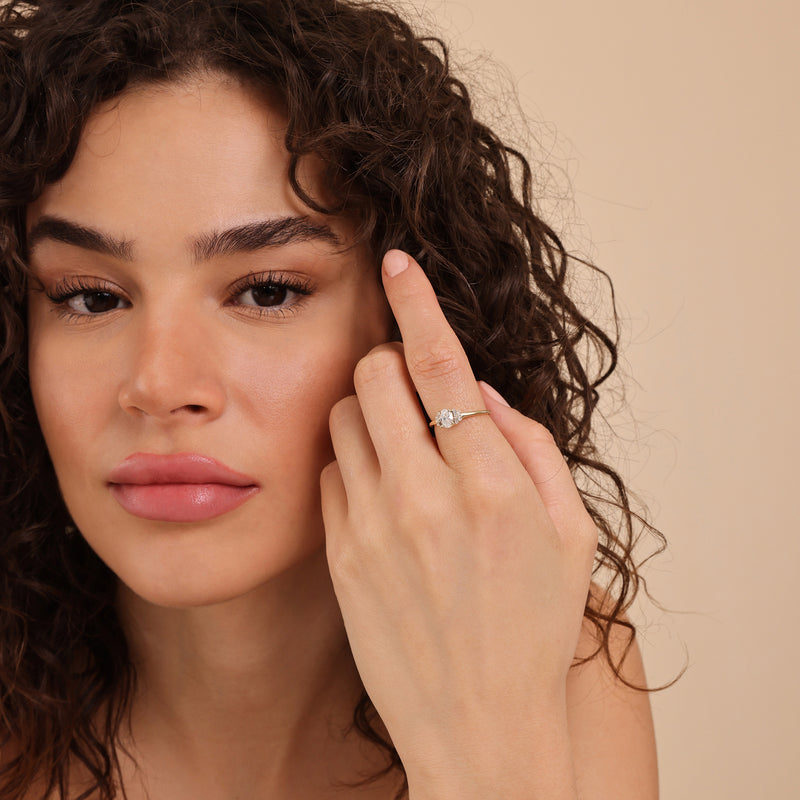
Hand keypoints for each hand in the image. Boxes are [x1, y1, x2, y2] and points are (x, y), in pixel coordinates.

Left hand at [320, 250, 597, 798]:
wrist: (479, 726)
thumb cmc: (534, 628)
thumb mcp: (571, 534)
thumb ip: (533, 447)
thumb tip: (484, 393)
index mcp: (492, 485)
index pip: (442, 365)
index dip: (418, 302)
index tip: (397, 262)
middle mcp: (425, 497)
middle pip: (374, 376)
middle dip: (388, 363)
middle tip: (410, 385)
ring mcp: (373, 527)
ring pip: (343, 417)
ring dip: (370, 412)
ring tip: (401, 448)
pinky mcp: (339, 555)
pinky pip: (330, 473)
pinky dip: (354, 464)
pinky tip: (383, 495)